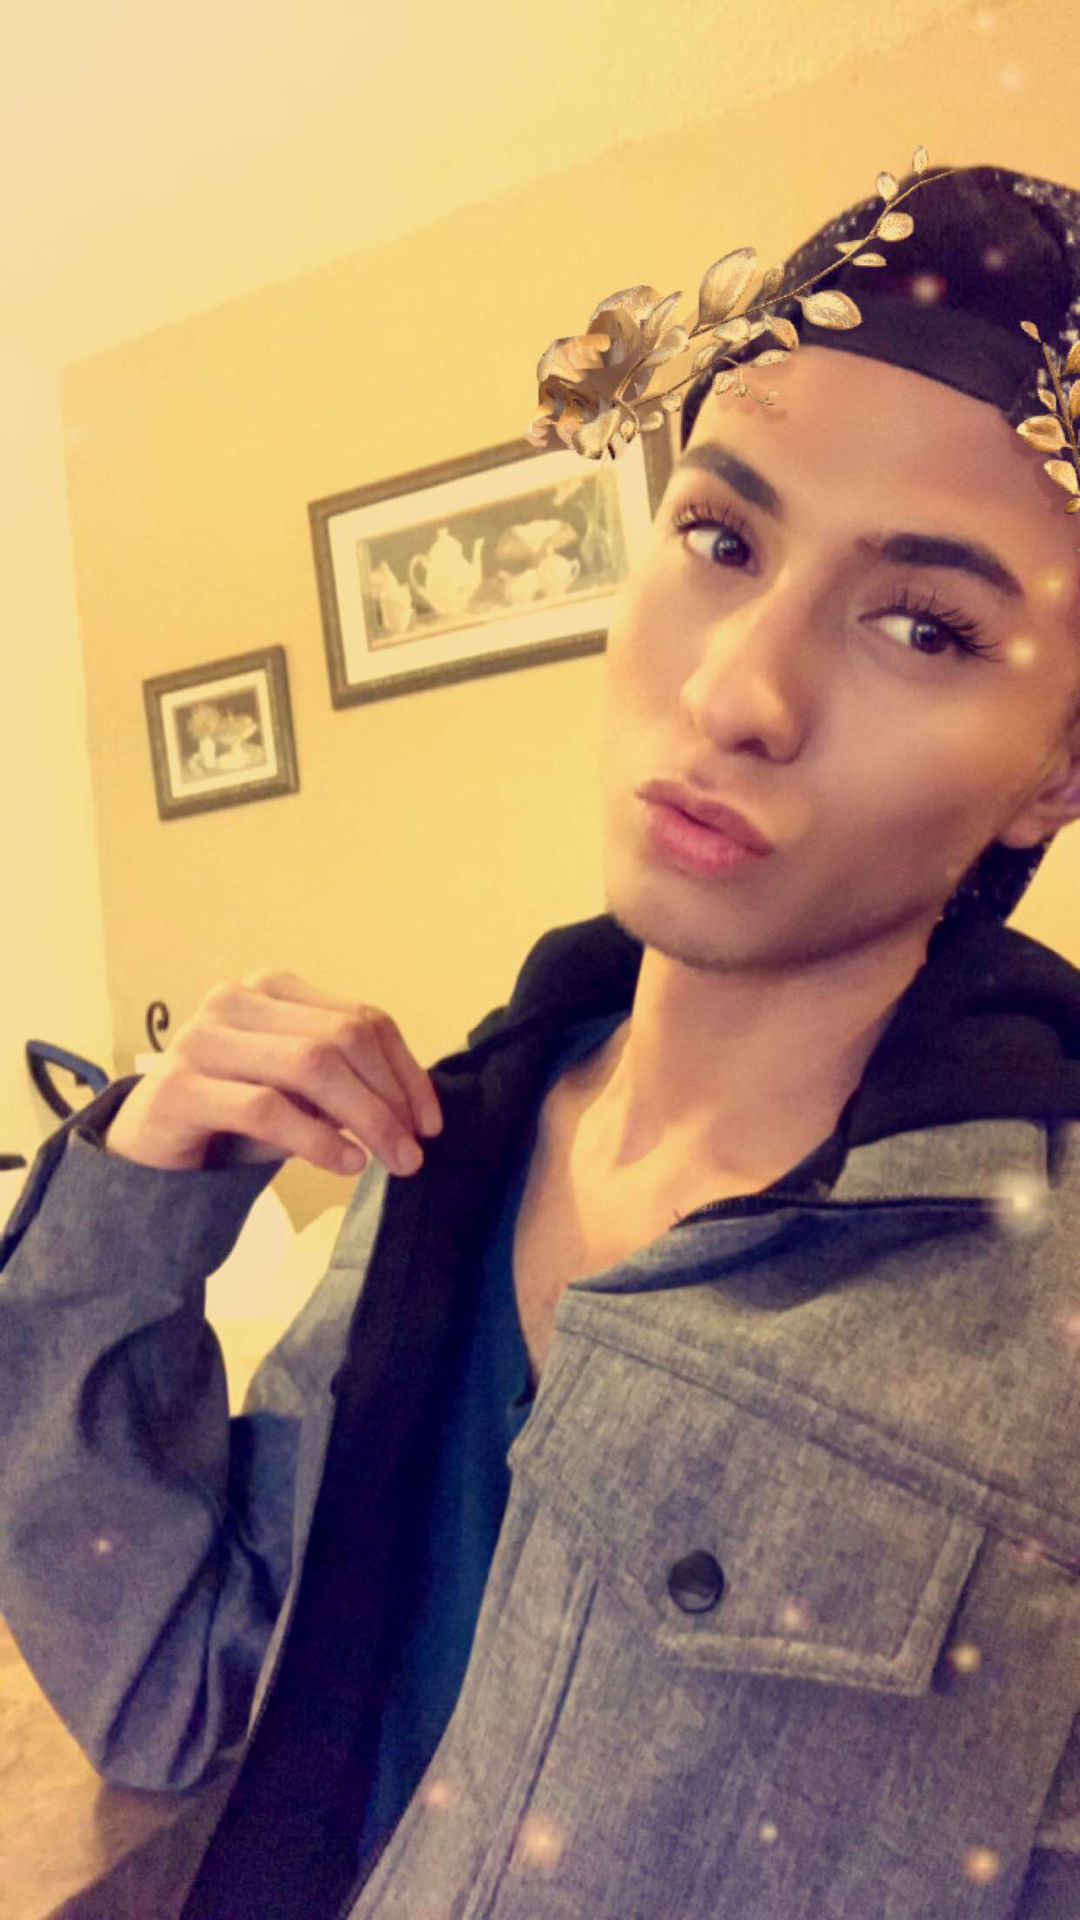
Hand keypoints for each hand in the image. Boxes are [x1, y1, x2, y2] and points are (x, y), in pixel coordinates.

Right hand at [101, 969, 442, 1176]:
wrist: (149, 1145)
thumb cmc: (234, 1111)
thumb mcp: (299, 1090)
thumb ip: (347, 1080)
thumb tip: (417, 1109)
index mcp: (273, 989)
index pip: (362, 1020)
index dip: (406, 1072)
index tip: (430, 1123)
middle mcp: (235, 1001)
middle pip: (342, 1039)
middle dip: (390, 1099)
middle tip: (413, 1153)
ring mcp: (202, 1039)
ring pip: (311, 1066)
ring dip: (365, 1118)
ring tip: (389, 1161)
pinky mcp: (178, 1088)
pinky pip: (266, 1107)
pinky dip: (317, 1138)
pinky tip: (345, 1163)